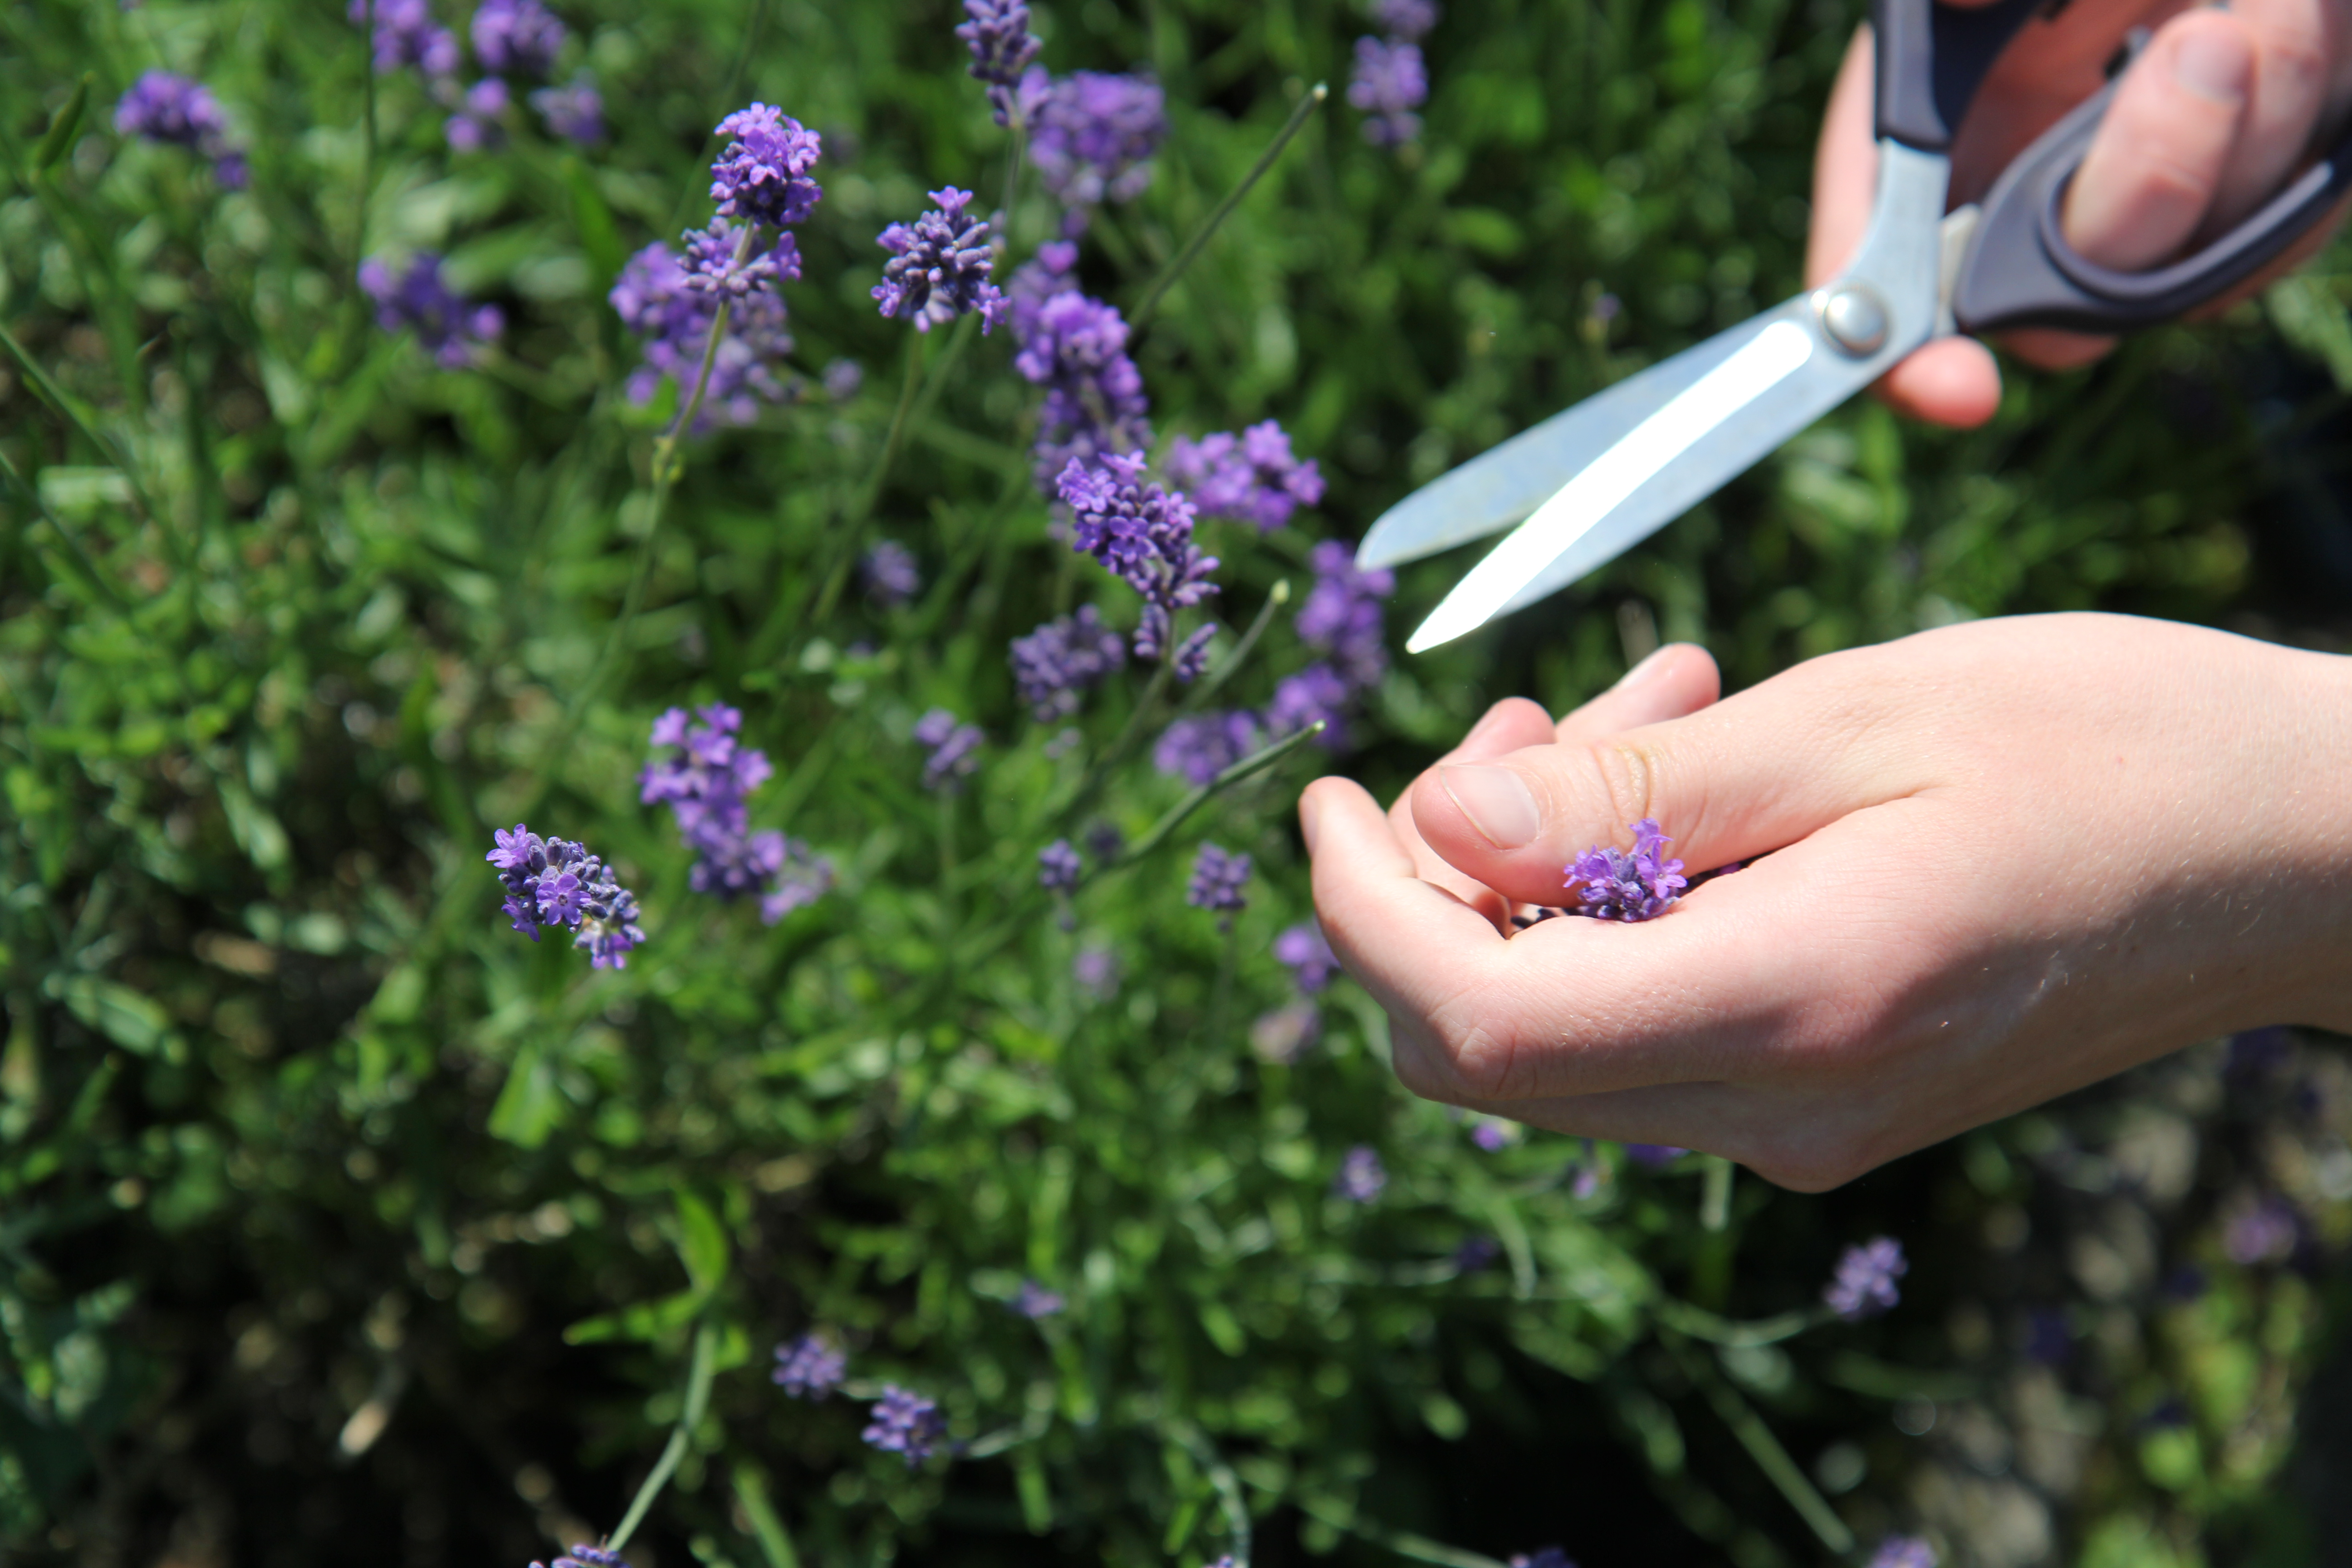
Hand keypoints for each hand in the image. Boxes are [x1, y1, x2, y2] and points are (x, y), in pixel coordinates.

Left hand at [1301, 615, 2351, 1189]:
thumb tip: (1435, 831)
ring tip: (1659, 697)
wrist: (2292, 848)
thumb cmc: (2108, 743)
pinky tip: (1697, 769)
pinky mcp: (1824, 1096)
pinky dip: (1621, 898)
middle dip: (1449, 871)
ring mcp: (1803, 1121)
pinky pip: (1647, 1019)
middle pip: (1488, 1044)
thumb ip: (1630, 794)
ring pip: (1560, 1024)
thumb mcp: (1856, 717)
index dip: (1360, 914)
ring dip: (1547, 863)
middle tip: (1538, 709)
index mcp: (1793, 1007)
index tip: (1326, 792)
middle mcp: (1782, 1106)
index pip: (1476, 1023)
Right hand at [1810, 0, 2351, 427]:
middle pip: (2075, 292)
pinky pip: (2290, 224)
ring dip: (2257, 126)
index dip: (1914, 356)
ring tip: (2276, 2)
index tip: (1957, 387)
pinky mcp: (2256, 196)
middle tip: (2204, 46)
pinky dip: (2310, 136)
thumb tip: (1965, 3)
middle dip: (2150, 183)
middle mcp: (2028, 198)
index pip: (1893, 284)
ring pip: (2200, 260)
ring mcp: (2149, 209)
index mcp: (1930, 141)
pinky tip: (2302, 29)